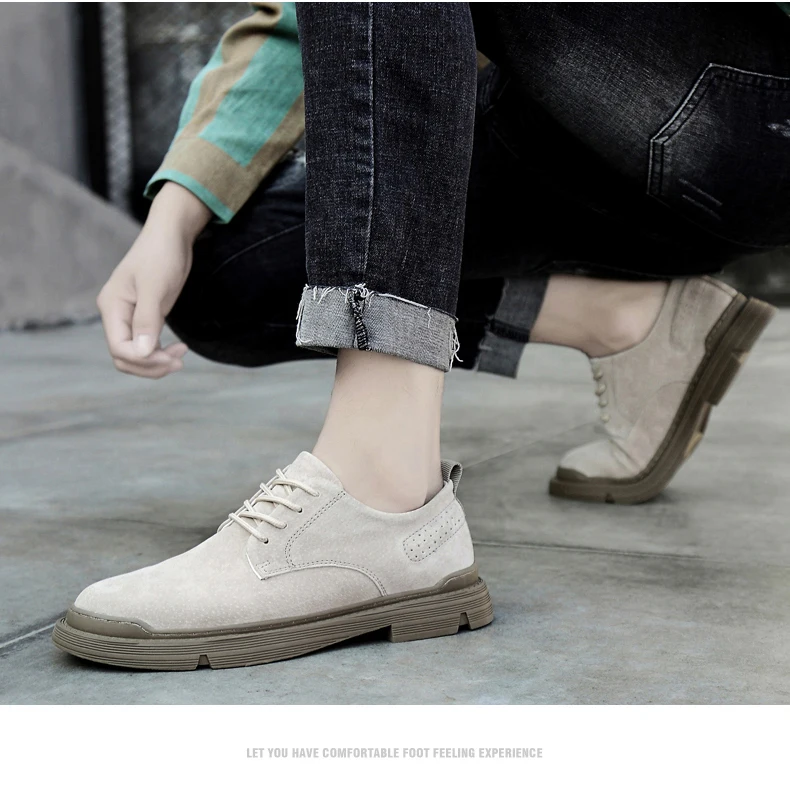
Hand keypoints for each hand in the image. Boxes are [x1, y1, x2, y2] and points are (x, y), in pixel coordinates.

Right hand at [96, 183, 211, 378]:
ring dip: (157, 362)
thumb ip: (147, 319)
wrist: (171, 236)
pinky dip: (160, 352)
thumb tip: (141, 352)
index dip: (144, 360)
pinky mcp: (144, 317)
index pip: (119, 349)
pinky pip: (146, 345)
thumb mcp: (155, 287)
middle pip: (124, 357)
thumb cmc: (161, 255)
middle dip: (151, 365)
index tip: (171, 356)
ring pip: (135, 355)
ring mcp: (129, 317)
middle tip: (179, 361)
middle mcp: (116, 315)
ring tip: (181, 356)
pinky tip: (178, 348)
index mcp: (112, 307)